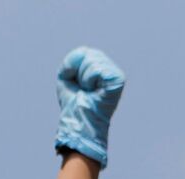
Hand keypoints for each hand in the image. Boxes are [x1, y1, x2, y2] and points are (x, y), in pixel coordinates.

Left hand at [54, 46, 124, 167]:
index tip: (77, 85)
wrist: (79, 121)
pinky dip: (89, 80)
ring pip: (92, 60)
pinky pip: (96, 69)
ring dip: (83, 78)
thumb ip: (72, 59)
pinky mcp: (118, 80)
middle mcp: (110, 69)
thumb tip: (84, 52)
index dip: (73, 66)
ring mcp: (116, 74)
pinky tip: (93, 91)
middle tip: (83, 89)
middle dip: (78, 72)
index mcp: (100, 67)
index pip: (84, 51)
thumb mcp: (66, 76)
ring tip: (89, 91)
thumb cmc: (73, 103)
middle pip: (87, 53)